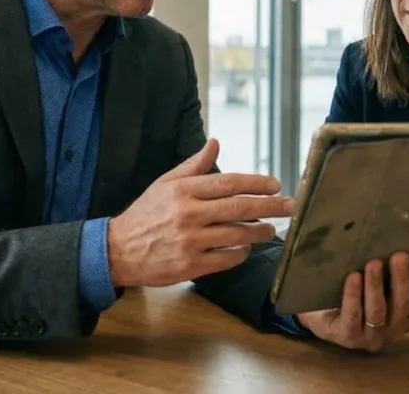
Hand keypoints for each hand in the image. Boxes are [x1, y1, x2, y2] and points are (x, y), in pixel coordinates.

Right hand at [107, 138, 295, 287]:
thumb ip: (193, 165)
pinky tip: (246, 248)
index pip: (228, 183)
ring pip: (236, 235)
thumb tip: (215, 143)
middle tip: (290, 206)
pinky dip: (241, 252)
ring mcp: (190, 241)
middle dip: (269, 206)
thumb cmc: (145, 214)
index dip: (255, 183)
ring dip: (259, 232)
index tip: (275, 185)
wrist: (118, 250)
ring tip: (271, 230)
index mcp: (183, 190)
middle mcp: (188, 214)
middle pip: (239, 208)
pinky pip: (226, 258)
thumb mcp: (165, 183)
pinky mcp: (190, 265)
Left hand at [295, 253, 408, 352]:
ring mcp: (371, 337)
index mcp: (406, 317)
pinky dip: (353, 295)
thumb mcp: (380, 287)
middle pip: (402, 304)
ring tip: (374, 263)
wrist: (321, 317)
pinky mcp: (348, 336)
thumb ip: (395, 276)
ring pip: (377, 310)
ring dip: (376, 285)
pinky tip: (353, 277)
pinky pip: (352, 315)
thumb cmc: (358, 295)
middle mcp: (393, 330)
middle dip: (401, 279)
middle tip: (399, 255)